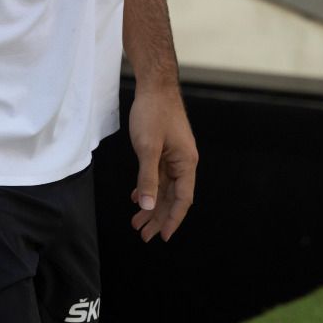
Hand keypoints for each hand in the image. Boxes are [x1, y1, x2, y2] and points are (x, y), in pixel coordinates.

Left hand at [127, 85, 196, 242]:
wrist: (155, 85)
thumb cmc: (154, 112)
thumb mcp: (148, 148)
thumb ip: (147, 178)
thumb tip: (147, 206)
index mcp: (186, 162)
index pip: (183, 199)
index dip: (173, 219)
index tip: (162, 236)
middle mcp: (183, 162)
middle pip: (173, 197)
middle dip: (158, 217)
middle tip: (143, 236)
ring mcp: (174, 156)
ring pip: (164, 188)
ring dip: (151, 205)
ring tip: (137, 223)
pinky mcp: (164, 150)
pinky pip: (158, 176)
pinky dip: (148, 188)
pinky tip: (136, 198)